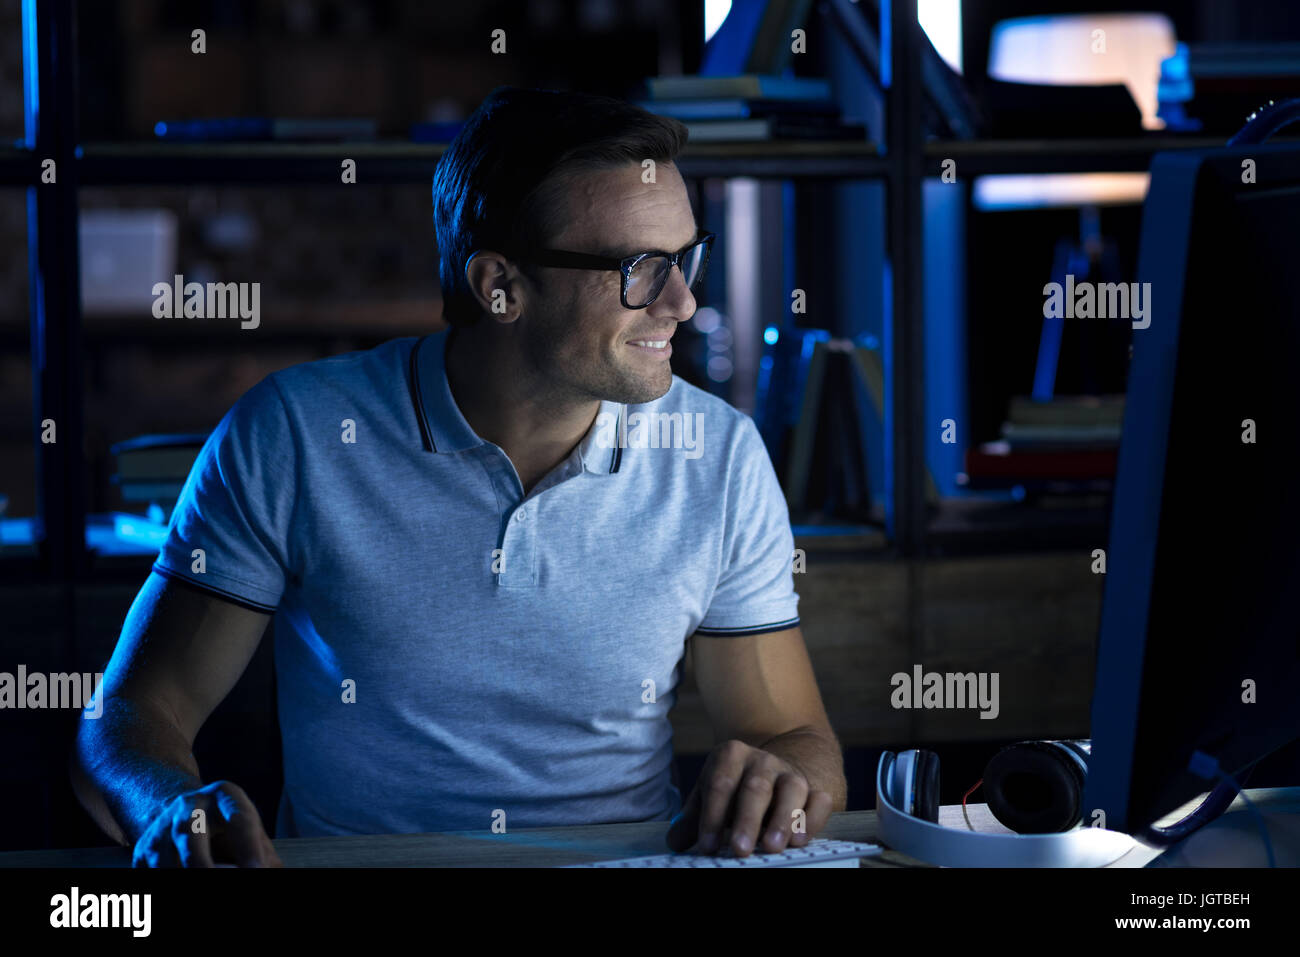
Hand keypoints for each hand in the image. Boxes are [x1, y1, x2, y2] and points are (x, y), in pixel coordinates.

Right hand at [132, 780, 281, 867]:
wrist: (184, 813)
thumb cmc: (229, 826)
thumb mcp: (250, 830)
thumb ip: (262, 853)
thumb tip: (272, 871)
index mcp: (224, 795)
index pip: (239, 817)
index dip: (249, 846)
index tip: (257, 869)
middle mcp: (189, 806)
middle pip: (190, 833)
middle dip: (202, 864)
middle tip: (220, 881)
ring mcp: (162, 827)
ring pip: (165, 859)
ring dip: (183, 874)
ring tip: (204, 881)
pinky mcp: (143, 851)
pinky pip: (151, 872)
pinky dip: (165, 881)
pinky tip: (182, 882)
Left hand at [665, 739, 832, 856]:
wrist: (776, 770)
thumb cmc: (735, 791)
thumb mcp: (711, 797)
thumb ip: (693, 819)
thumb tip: (674, 841)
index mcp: (731, 756)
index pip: (719, 784)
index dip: (712, 816)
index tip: (707, 846)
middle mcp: (763, 761)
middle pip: (756, 787)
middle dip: (747, 820)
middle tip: (740, 849)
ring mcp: (791, 773)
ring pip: (792, 789)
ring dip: (783, 819)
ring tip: (772, 847)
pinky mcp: (815, 789)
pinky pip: (820, 799)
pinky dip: (813, 818)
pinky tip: (801, 840)